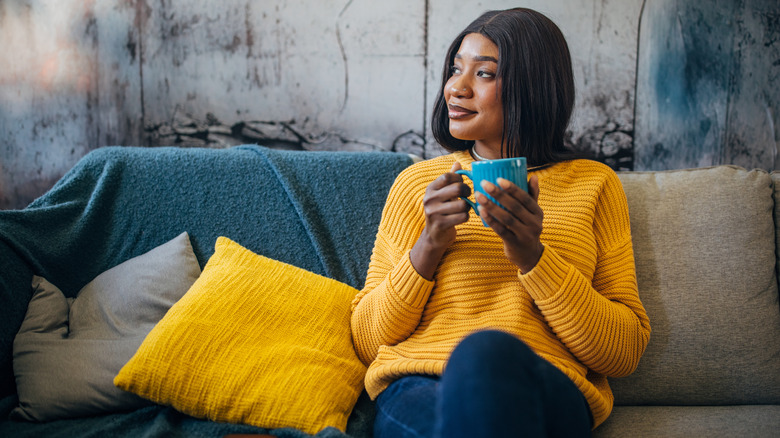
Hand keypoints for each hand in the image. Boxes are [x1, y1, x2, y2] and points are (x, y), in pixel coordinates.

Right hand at [410, 161, 471, 278]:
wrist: (434, 235)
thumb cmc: (442, 211)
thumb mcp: (443, 194)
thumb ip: (450, 179)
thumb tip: (457, 163)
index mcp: (430, 189)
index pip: (448, 176)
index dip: (459, 179)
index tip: (462, 184)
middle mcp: (429, 199)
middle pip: (457, 189)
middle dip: (468, 192)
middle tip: (468, 196)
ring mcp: (433, 212)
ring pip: (462, 204)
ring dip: (468, 207)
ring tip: (464, 209)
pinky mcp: (440, 224)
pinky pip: (463, 217)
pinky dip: (466, 217)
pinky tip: (461, 218)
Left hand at [476, 176, 543, 272]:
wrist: (529, 255)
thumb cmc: (527, 228)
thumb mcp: (533, 213)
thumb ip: (532, 195)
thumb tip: (532, 176)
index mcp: (538, 213)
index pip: (525, 198)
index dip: (512, 188)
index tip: (498, 179)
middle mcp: (534, 224)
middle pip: (514, 207)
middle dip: (498, 194)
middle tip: (484, 184)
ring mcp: (525, 235)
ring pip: (506, 218)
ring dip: (491, 206)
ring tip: (479, 196)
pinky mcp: (514, 243)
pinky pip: (501, 230)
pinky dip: (490, 220)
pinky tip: (481, 211)